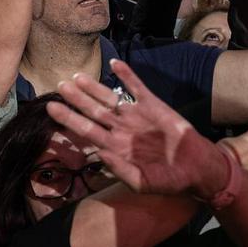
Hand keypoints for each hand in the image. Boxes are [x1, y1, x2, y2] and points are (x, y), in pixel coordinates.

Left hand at [46, 59, 227, 197]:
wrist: (195, 168)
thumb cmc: (167, 180)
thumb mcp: (142, 182)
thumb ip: (120, 170)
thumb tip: (99, 154)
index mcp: (115, 147)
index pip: (86, 130)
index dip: (69, 119)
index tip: (52, 108)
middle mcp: (120, 128)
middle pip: (93, 111)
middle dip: (76, 99)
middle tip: (59, 86)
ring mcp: (135, 115)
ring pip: (109, 97)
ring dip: (94, 87)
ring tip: (77, 77)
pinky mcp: (153, 105)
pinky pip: (137, 87)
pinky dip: (126, 75)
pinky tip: (115, 64)